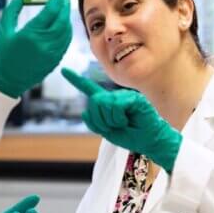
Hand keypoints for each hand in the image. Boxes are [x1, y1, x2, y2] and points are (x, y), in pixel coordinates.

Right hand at [0, 0, 72, 97]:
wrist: (4, 81)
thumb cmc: (1, 55)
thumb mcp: (3, 30)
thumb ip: (13, 10)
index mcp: (30, 34)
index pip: (50, 11)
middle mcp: (44, 44)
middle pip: (62, 19)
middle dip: (64, 5)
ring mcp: (51, 54)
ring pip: (66, 31)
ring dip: (66, 17)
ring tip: (63, 8)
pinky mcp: (54, 61)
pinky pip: (65, 42)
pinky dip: (66, 31)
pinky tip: (63, 25)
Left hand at [61, 68, 182, 172]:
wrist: (150, 141)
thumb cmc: (132, 136)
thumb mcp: (108, 132)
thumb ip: (95, 122)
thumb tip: (85, 113)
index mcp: (108, 103)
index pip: (90, 90)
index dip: (76, 80)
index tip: (64, 70)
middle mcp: (114, 96)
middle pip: (94, 103)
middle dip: (101, 120)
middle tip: (116, 126)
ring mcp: (124, 96)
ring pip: (103, 104)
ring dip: (111, 120)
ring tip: (124, 123)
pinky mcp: (133, 98)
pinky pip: (115, 106)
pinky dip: (119, 118)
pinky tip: (130, 119)